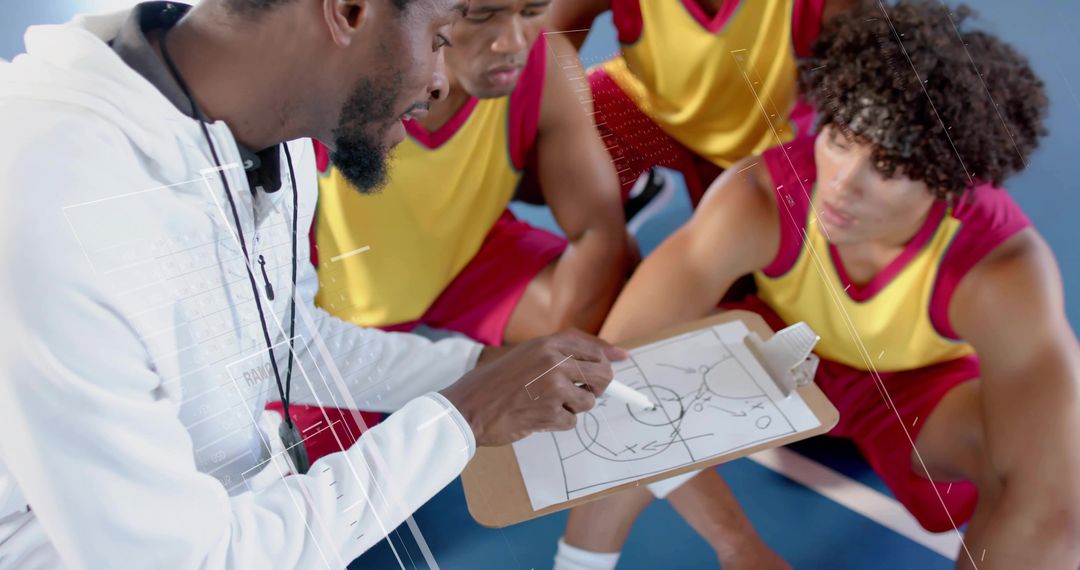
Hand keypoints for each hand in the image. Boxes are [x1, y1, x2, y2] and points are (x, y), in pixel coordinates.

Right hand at [441, 330, 626, 446]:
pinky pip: (572, 422)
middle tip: (585, 393)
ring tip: (545, 405)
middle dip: (599, 388)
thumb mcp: (525, 355)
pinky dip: (558, 424)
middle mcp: (554, 361)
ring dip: (572, 408)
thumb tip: (611, 357)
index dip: (609, 356)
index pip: (591, 347)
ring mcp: (554, 387)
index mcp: (547, 344)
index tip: (622, 360)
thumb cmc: (495, 383)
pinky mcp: (550, 413)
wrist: (469, 407)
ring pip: (588, 402)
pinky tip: (537, 418)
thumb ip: (560, 353)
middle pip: (602, 375)